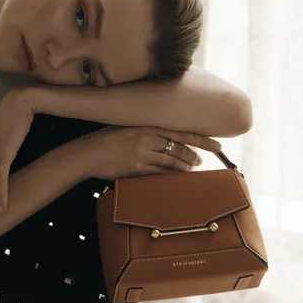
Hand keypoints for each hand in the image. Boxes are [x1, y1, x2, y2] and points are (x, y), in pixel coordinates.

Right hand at [74, 126, 220, 179]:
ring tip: (192, 169)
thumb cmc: (104, 141)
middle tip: (203, 161)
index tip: (217, 144)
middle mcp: (146, 137)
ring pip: (172, 161)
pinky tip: (178, 177)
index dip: (201, 139)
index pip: (180, 131)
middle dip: (195, 155)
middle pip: (180, 147)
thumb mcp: (126, 129)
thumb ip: (145, 132)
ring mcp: (142, 153)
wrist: (86, 153)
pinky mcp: (136, 167)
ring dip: (185, 166)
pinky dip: (172, 175)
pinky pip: (160, 172)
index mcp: (146, 125)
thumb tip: (163, 138)